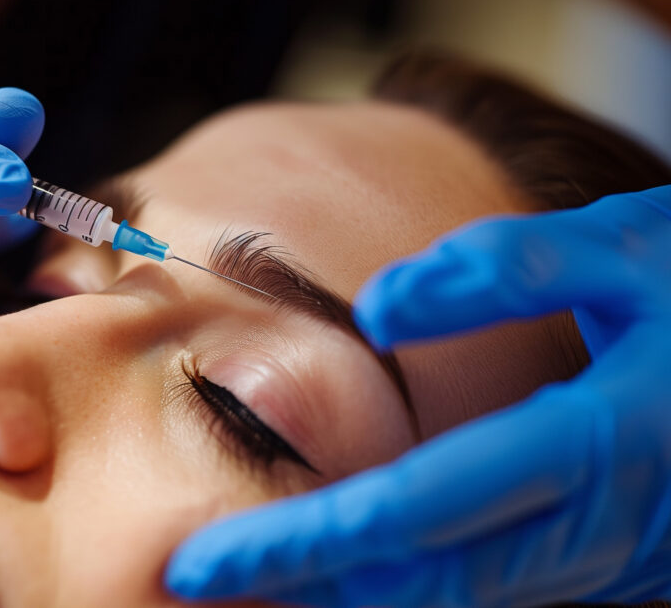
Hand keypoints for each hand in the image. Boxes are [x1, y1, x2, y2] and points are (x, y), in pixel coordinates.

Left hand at [166, 185, 670, 605]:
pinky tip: (352, 565)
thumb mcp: (627, 248)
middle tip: (194, 579)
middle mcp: (597, 524)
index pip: (409, 511)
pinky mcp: (618, 564)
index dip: (298, 540)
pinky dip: (412, 586)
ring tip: (254, 574)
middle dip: (301, 588)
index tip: (201, 558)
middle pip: (418, 580)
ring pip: (458, 600)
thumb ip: (504, 269)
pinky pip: (498, 590)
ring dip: (351, 594)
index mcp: (592, 444)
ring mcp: (613, 558)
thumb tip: (378, 307)